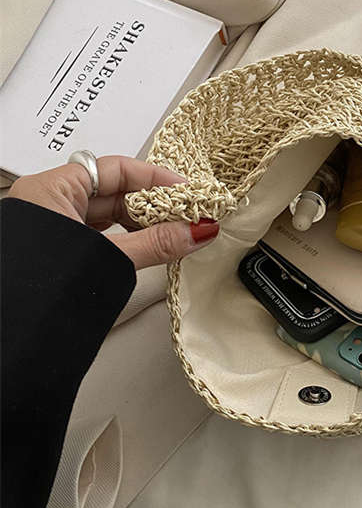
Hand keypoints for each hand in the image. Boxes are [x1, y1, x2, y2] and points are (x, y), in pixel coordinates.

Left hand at [8, 155, 218, 269]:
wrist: (9, 338)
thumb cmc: (36, 290)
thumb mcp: (106, 257)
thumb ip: (155, 243)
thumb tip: (196, 231)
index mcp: (51, 189)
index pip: (117, 169)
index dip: (157, 178)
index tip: (188, 192)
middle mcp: (50, 202)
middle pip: (116, 191)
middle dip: (156, 204)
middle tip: (189, 216)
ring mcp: (54, 226)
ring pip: (110, 214)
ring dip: (145, 223)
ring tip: (175, 233)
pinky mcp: (61, 249)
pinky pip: (102, 233)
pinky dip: (129, 237)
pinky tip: (151, 245)